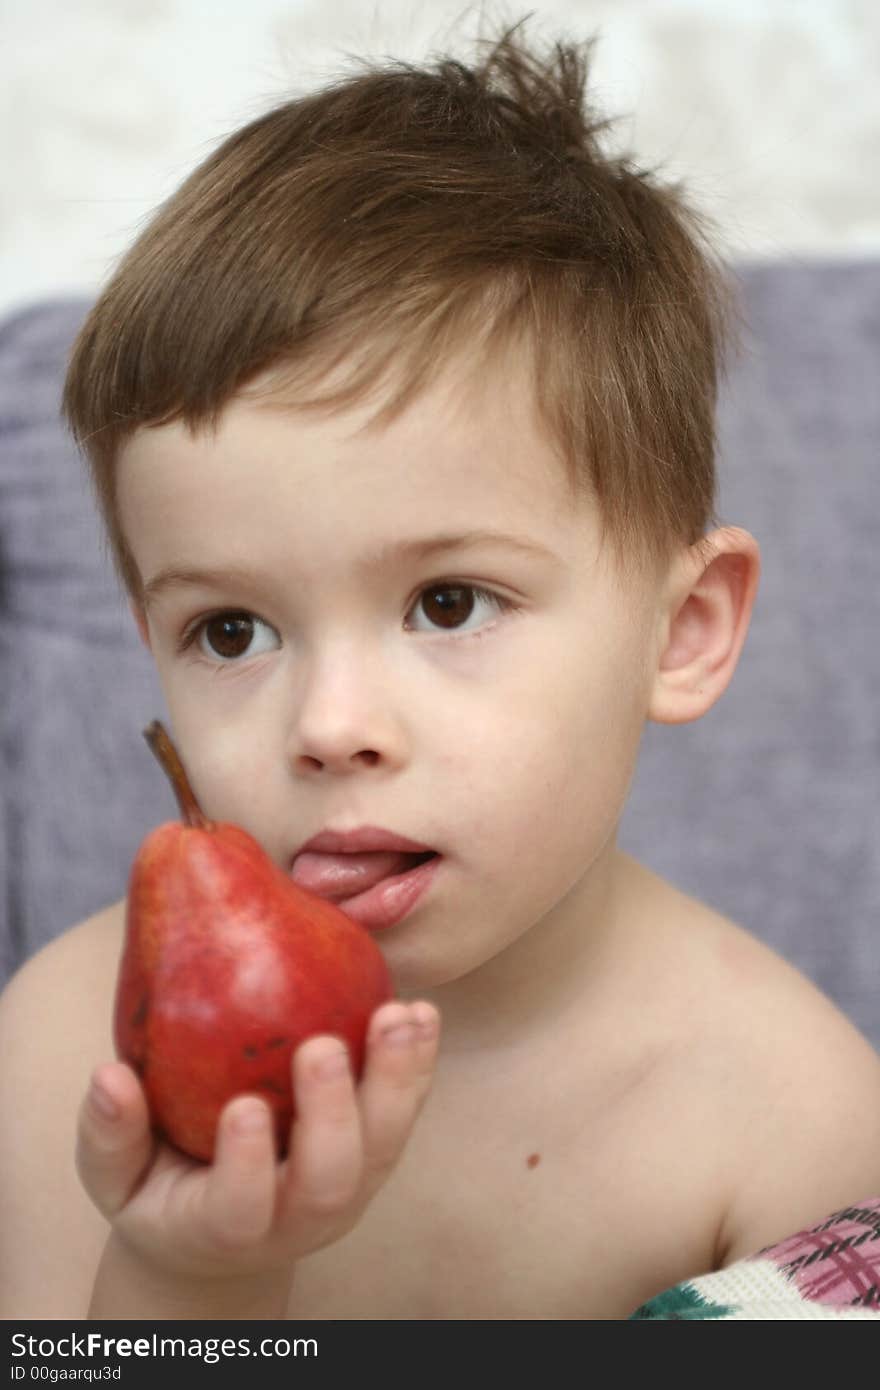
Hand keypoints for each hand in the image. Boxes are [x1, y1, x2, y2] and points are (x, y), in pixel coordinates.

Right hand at [76, 1000, 438, 1292]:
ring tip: (400, 1015)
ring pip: (384, 1146)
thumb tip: (107, 1078)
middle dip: (333, 1113)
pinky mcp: (375, 1155)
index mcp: (225, 1228)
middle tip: (323, 1046)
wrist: (220, 1230)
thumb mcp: (117, 1176)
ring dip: (396, 1079)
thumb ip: (111, 1134)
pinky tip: (421, 1012)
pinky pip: (405, 1111)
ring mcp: (347, 1189)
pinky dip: (417, 1063)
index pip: (240, 1208)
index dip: (246, 1165)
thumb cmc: (160, 1188)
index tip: (242, 1108)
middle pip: (330, 1180)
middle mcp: (298, 1217)